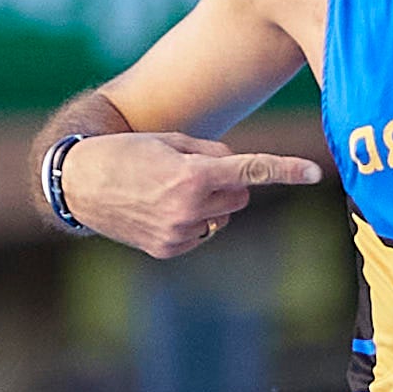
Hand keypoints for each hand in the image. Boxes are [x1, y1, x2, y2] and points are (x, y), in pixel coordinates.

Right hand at [55, 131, 321, 258]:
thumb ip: (211, 153)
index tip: (315, 172)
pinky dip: (193, 221)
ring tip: (169, 190)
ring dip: (210, 203)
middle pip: (240, 196)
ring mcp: (178, 233)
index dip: (286, 170)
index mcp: (192, 175)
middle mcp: (189, 208)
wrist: (78, 184)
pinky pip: (202, 233)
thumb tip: (238, 172)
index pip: (250, 171)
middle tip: (193, 171)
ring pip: (222, 217)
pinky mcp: (168, 249)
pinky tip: (161, 210)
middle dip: (228, 183)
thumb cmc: (126, 152)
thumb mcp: (170, 141)